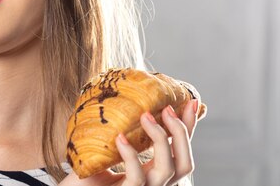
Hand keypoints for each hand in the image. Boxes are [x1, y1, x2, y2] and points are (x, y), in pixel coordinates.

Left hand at [59, 100, 198, 185]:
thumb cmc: (88, 172)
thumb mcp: (111, 149)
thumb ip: (125, 133)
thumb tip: (133, 101)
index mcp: (152, 173)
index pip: (181, 152)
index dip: (190, 128)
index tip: (191, 101)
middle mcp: (153, 184)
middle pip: (185, 164)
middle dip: (182, 133)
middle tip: (166, 108)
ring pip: (167, 169)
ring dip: (161, 138)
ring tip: (145, 116)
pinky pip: (137, 178)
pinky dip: (131, 155)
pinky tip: (120, 137)